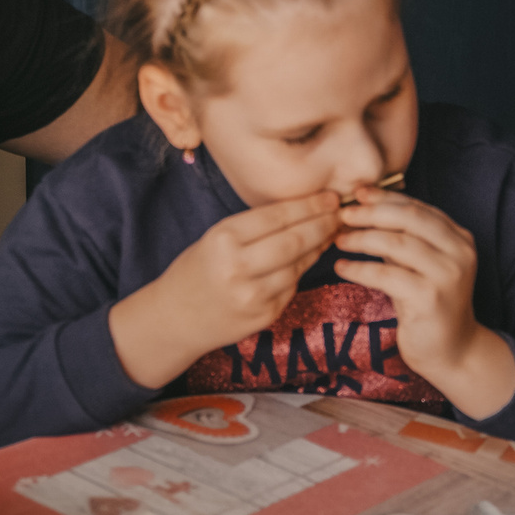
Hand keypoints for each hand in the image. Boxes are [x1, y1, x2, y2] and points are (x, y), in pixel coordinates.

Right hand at [110, 191, 342, 387]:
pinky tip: (312, 255)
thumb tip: (303, 209)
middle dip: (322, 223)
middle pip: (295, 240)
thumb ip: (254, 227)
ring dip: (320, 246)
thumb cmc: (197, 270)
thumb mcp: (215, 239)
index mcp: (223, 240)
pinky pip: (293, 286)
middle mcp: (238, 268)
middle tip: (339, 212)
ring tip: (331, 231)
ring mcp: (253, 295)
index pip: (277, 216)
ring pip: (299, 264)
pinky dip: (304, 269)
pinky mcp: (264, 315)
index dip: (309, 205)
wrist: (175, 319)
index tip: (329, 196)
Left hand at [334, 189, 514, 418]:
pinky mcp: (430, 299)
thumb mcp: (419, 264)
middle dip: (372, 213)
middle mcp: (459, 253)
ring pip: (398, 245)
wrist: (452, 350)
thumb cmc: (428, 304)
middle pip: (410, 220)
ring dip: (363, 239)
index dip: (385, 198)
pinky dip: (360, 268)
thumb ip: (402, 238)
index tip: (357, 193)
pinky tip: (342, 267)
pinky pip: (387, 276)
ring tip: (339, 240)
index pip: (418, 208)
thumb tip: (363, 207)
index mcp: (458, 238)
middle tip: (343, 214)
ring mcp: (447, 276)